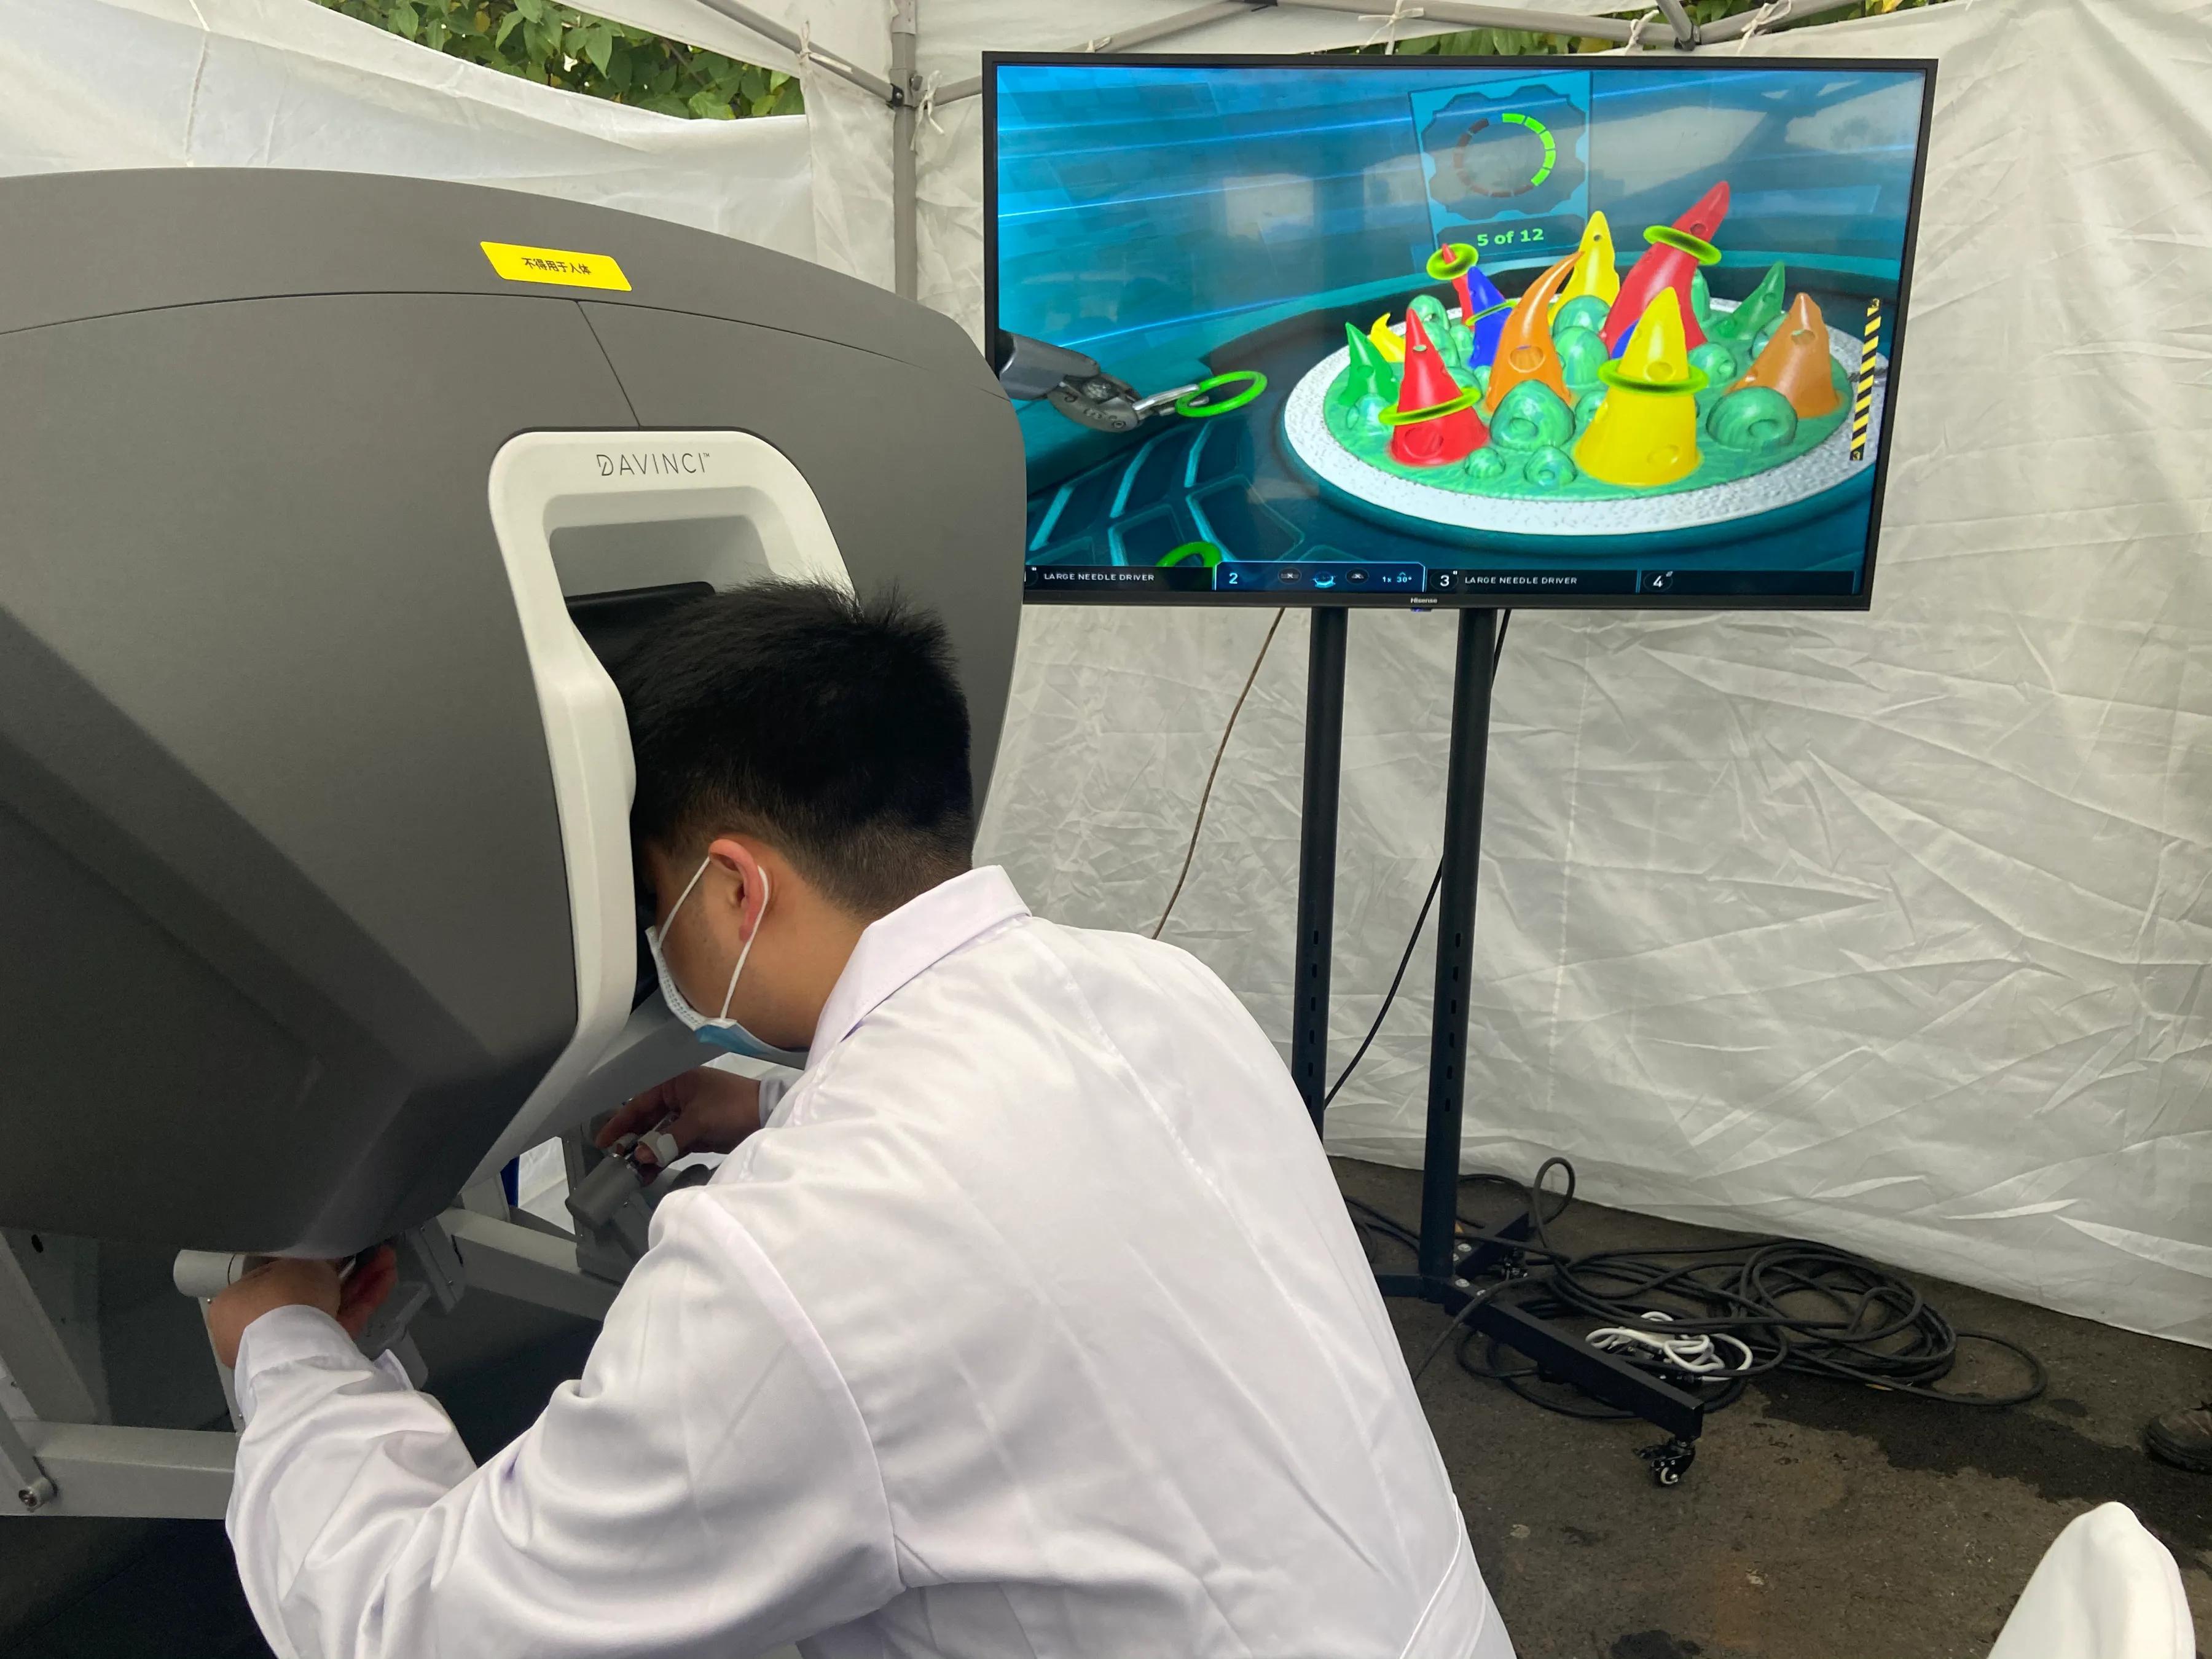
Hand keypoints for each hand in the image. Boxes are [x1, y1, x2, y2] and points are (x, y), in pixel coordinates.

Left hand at [207, 1246, 397, 1369]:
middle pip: (306, 1292)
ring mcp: (288, 1345)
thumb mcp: (301, 1263)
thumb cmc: (283, 1297)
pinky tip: (387, 1276)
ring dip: (360, 1281)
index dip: (306, 1259)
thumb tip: (328, 1253)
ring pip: (329, 1307)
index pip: (273, 1274)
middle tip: (368, 1250)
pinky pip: (341, 1323)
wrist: (295, 1350)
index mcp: (236, 1303)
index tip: (332, 1247)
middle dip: (343, 1270)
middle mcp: (256, 1328)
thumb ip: (316, 1257)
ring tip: (388, 1257)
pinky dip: (364, 1300)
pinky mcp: (318, 1358)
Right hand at [597, 1067, 762, 1166]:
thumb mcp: (699, 1120)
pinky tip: (650, 1171)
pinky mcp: (698, 1134)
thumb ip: (668, 1139)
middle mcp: (679, 1098)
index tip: (604, 1140)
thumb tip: (642, 1155)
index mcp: (677, 1083)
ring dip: (647, 1152)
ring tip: (632, 1172)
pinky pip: (672, 1146)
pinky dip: (662, 1157)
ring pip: (659, 1135)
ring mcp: (689, 1117)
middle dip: (633, 1140)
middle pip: (647, 1120)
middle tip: (617, 1160)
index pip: (640, 1103)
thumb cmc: (734, 1107)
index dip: (621, 1122)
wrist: (768, 1115)